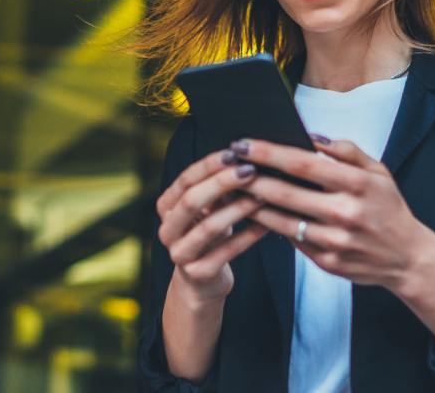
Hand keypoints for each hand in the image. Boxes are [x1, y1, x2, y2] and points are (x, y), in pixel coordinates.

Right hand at [156, 147, 268, 305]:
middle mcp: (167, 230)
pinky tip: (268, 225)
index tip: (235, 152)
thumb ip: (217, 188)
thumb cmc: (209, 235)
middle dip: (222, 183)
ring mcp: (180, 254)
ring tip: (264, 195)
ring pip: (210, 227)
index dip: (209, 165)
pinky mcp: (198, 274)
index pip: (185, 180)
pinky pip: (227, 252)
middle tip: (250, 171)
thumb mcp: (208, 209)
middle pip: (191, 201)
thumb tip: (245, 157)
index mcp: (166, 207)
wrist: (201, 282)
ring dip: (239, 208)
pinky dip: (249, 236)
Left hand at [235, 137, 430, 291]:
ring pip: (280, 220)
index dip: (269, 152)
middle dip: (250, 176)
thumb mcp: (378, 172)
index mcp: (357, 185)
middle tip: (227, 164)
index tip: (243, 143)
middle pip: (284, 193)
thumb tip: (311, 136)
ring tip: (232, 188)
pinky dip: (269, 225)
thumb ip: (346, 151)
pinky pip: (290, 240)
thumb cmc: (388, 207)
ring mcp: (334, 241)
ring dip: (252, 204)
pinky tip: (253, 212)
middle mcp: (345, 214)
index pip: (303, 164)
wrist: (407, 258)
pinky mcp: (326, 262)